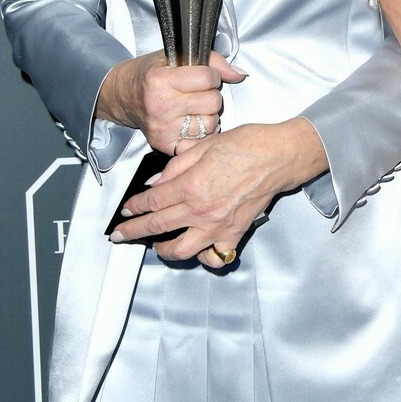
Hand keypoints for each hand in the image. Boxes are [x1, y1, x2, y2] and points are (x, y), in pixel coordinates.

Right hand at [96, 51, 245, 154]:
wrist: (123, 96)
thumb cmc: (151, 73)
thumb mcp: (177, 56)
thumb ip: (213, 61)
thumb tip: (239, 74)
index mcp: (160, 80)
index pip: (207, 78)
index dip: (211, 75)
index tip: (204, 75)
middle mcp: (160, 106)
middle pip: (212, 102)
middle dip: (211, 95)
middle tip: (198, 92)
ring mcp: (162, 128)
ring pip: (210, 124)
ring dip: (208, 115)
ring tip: (194, 107)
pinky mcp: (164, 144)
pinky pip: (199, 141)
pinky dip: (201, 133)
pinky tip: (191, 122)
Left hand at [109, 118, 326, 266]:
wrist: (279, 156)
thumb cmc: (247, 144)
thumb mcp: (206, 145)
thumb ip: (177, 165)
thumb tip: (157, 182)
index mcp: (190, 184)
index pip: (152, 200)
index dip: (134, 205)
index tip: (126, 209)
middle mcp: (200, 209)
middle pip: (157, 226)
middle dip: (133, 231)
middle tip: (120, 234)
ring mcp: (217, 225)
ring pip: (180, 249)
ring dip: (162, 249)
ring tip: (157, 245)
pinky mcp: (233, 233)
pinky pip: (215, 256)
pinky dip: (204, 257)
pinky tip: (199, 250)